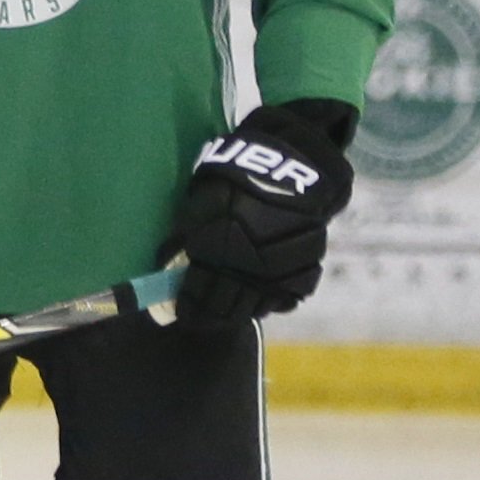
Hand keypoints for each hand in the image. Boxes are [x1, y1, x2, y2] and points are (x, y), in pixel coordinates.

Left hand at [166, 101, 354, 326]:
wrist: (289, 162)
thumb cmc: (233, 180)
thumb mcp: (199, 204)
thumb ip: (184, 239)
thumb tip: (168, 271)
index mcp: (218, 244)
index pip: (199, 293)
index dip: (190, 309)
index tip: (186, 314)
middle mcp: (251, 259)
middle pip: (231, 306)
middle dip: (216, 315)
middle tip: (207, 317)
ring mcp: (283, 263)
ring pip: (262, 303)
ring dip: (248, 306)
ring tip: (237, 303)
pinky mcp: (310, 260)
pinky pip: (293, 293)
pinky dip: (280, 297)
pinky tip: (268, 293)